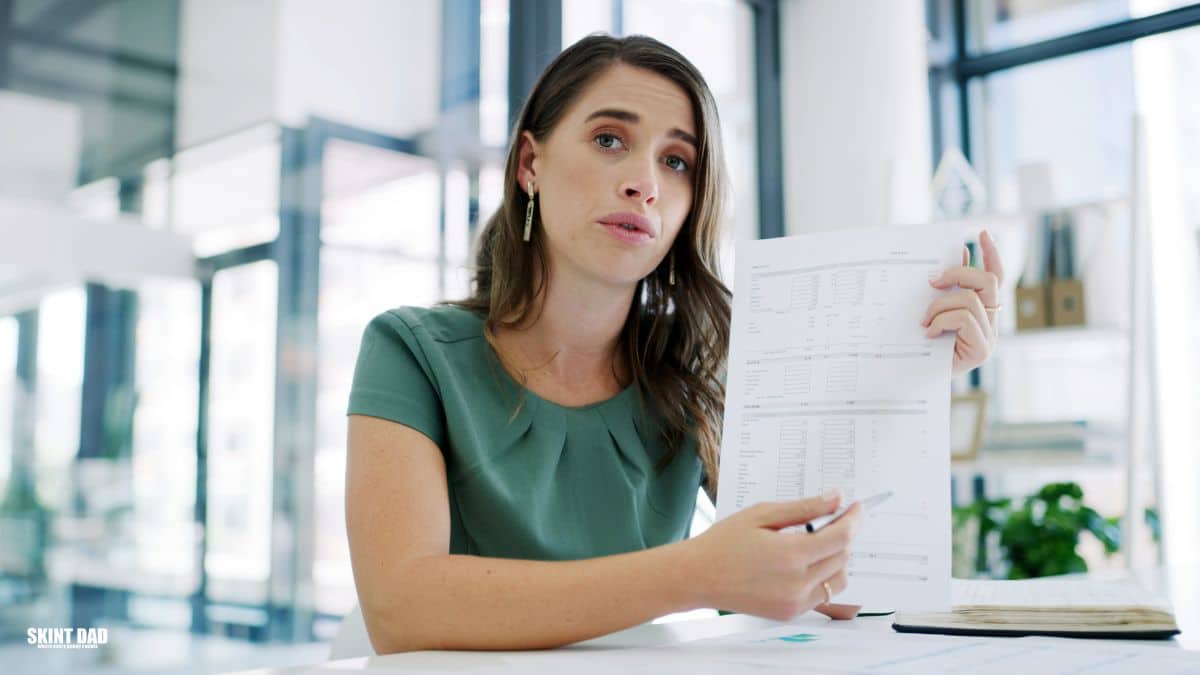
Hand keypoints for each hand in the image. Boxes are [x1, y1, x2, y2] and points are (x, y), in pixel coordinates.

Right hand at [683, 493, 862, 621]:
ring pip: (839, 580)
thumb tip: (835, 499)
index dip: (854, 519)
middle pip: (843, 557)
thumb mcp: (762, 514)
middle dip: (844, 536)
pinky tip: (806, 563)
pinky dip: (823, 578)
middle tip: (834, 519)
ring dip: (837, 559)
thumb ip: (803, 507)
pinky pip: (822, 595)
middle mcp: (798, 582)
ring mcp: (795, 602)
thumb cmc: (724, 541)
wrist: (698, 576)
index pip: (841, 537)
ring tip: (819, 543)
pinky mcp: (790, 613)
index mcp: (791, 554)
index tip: (857, 508)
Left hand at [923, 230, 1004, 377]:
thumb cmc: (923, 346)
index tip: (981, 233)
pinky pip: (964, 318)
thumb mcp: (933, 311)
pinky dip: (941, 321)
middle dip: (957, 274)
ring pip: (970, 299)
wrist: (914, 381)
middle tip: (931, 282)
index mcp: (983, 310)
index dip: (992, 253)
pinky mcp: (983, 350)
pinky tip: (929, 333)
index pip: (996, 276)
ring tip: (924, 320)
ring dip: (940, 305)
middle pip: (989, 281)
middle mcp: (992, 321)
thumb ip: (946, 287)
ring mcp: (990, 336)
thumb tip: (956, 254)